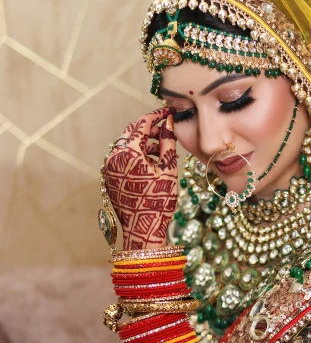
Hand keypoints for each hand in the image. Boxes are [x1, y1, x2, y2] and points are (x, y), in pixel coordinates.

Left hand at [104, 108, 177, 249]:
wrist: (143, 230)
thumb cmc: (158, 201)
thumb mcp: (168, 169)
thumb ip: (168, 143)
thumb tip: (169, 123)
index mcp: (127, 152)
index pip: (141, 124)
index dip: (156, 115)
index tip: (168, 112)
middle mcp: (113, 157)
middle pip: (132, 133)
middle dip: (150, 130)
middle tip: (167, 130)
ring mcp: (109, 168)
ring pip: (127, 146)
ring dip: (144, 144)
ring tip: (164, 150)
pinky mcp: (109, 178)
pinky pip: (122, 159)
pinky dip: (136, 156)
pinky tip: (152, 163)